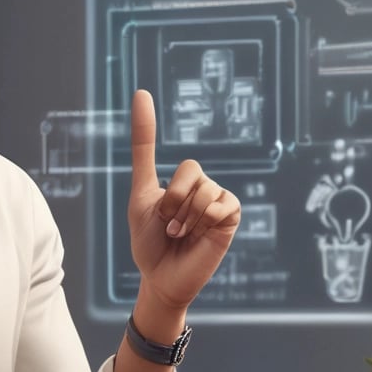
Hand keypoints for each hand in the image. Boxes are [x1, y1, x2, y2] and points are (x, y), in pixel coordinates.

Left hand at [128, 90, 240, 310]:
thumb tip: (143, 96)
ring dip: (186, 217)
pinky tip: (201, 235)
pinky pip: (224, 204)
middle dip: (172, 202)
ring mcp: (216, 200)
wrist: (161, 278)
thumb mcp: (141, 198)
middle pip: (189, 170)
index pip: (161, 150)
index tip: (139, 93)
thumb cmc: (149, 243)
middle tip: (168, 225)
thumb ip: (144, 155)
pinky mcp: (232, 216)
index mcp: (176, 182)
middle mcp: (199, 186)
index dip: (146, 124)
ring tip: (181, 235)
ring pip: (205, 190)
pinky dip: (206, 220)